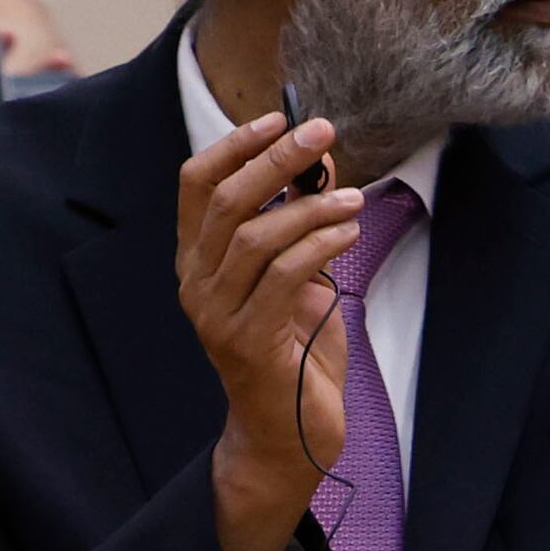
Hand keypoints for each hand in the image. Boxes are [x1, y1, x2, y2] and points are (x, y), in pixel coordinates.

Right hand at [174, 110, 358, 550]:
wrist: (290, 432)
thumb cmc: (296, 348)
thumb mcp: (300, 273)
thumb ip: (299, 223)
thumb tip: (320, 161)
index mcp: (200, 261)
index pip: (195, 186)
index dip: (234, 146)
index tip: (278, 118)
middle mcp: (197, 284)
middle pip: (225, 202)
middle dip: (275, 160)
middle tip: (322, 134)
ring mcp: (216, 316)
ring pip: (255, 236)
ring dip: (310, 207)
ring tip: (354, 199)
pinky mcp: (248, 342)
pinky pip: (283, 277)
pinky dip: (319, 245)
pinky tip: (348, 233)